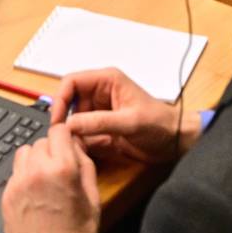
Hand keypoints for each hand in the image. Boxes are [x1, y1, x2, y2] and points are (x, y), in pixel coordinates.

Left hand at [1, 123, 98, 232]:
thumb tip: (77, 145)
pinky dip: (24, 176)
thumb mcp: (93, 198)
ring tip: (44, 179)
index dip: (65, 136)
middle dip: (51, 150)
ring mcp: (18, 183)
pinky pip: (15, 173)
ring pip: (24, 153)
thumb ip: (85, 165)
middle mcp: (37, 171)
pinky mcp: (6, 196)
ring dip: (35, 160)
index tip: (67, 144)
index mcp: (62, 168)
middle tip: (59, 168)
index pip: (59, 130)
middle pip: (41, 141)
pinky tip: (34, 194)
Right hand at [54, 68, 194, 164]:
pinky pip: (82, 133)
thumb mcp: (129, 122)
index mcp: (107, 81)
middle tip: (62, 138)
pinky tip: (83, 151)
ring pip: (73, 119)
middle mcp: (100, 94)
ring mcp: (100, 111)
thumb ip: (99, 122)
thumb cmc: (159, 124)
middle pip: (69, 101)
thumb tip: (70, 124)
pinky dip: (79, 142)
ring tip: (74, 147)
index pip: (72, 82)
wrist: (175, 142)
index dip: (60, 98)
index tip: (57, 119)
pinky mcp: (101, 128)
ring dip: (71, 133)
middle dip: (64, 119)